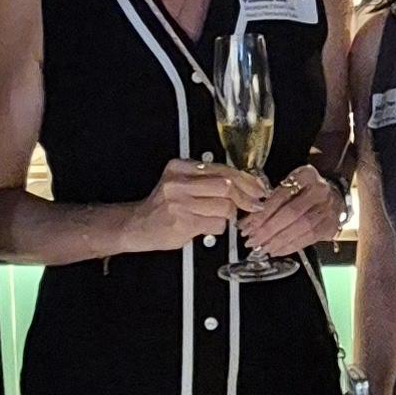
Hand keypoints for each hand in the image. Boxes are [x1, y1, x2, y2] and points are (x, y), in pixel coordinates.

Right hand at [127, 155, 265, 253]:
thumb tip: (243, 182)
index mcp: (180, 167)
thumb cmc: (162, 206)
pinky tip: (211, 226)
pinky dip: (220, 227)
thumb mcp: (180, 183)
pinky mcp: (183, 222)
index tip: (257, 187)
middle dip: (245, 197)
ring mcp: (180, 203)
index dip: (245, 179)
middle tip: (253, 205)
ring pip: (225, 206)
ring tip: (222, 217)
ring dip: (230, 215)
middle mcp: (179, 182)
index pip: (222, 168)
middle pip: (227, 185)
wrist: (137, 225)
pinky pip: (217, 224)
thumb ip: (206, 179)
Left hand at [242, 164, 345, 257]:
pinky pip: (309, 239)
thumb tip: (247, 222)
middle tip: (252, 241)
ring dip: (278, 241)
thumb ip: (271, 200)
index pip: (281, 196)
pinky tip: (277, 250)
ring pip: (301, 228)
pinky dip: (290, 246)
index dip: (263, 213)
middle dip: (269, 230)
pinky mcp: (331, 226)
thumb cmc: (305, 190)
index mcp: (306, 176)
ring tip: (262, 248)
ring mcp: (328, 209)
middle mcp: (320, 192)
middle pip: (292, 213)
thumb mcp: (289, 185)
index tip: (247, 226)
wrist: (334, 193)